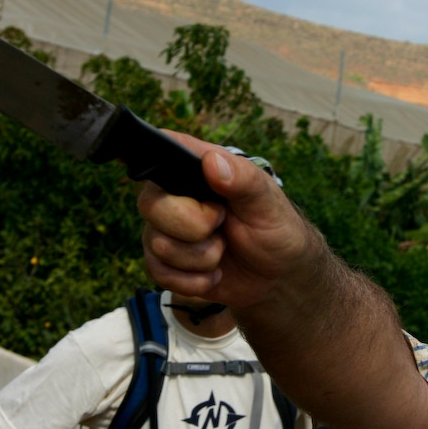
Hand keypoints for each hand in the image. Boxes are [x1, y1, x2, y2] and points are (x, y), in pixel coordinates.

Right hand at [138, 132, 314, 308]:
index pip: (161, 147)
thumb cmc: (274, 228)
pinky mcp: (163, 262)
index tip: (153, 165)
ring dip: (202, 258)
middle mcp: (172, 194)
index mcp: (198, 167)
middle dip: (195, 226)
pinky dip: (195, 281)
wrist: (277, 275)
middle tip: (223, 223)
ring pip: (158, 246)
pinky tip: (214, 273)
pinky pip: (160, 274)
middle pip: (151, 205)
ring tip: (222, 249)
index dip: (150, 154)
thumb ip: (243, 179)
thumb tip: (212, 161)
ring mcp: (164, 229)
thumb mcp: (267, 202)